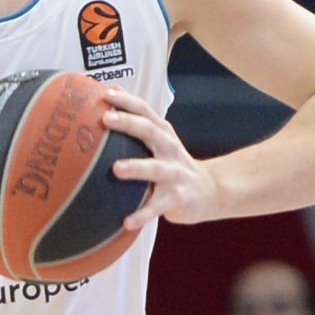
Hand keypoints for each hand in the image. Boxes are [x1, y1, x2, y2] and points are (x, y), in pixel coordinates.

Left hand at [105, 99, 220, 231]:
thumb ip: (138, 124)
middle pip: (149, 131)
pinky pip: (157, 206)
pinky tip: (126, 222)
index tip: (105, 93)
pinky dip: (142, 214)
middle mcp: (168, 148)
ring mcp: (174, 173)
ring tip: (116, 169)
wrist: (209, 190)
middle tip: (105, 119)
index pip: (144, 110)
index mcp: (162, 132)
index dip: (126, 100)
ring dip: (136, 167)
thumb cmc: (172, 163)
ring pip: (154, 168)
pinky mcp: (177, 197)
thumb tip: (107, 98)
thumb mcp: (159, 140)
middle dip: (128, 123)